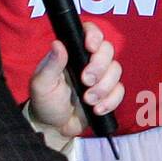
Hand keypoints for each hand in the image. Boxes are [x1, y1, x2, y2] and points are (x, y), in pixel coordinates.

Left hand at [27, 21, 123, 138]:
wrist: (54, 127)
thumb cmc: (45, 102)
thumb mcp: (42, 84)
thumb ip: (51, 65)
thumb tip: (57, 44)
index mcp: (72, 53)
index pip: (89, 33)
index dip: (95, 36)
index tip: (90, 47)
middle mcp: (88, 61)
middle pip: (108, 50)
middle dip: (100, 66)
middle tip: (86, 81)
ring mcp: (100, 77)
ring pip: (116, 71)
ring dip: (104, 87)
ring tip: (88, 100)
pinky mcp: (108, 93)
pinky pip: (119, 91)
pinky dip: (110, 101)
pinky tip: (97, 109)